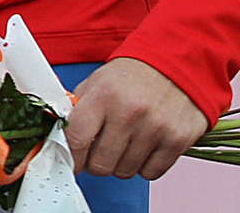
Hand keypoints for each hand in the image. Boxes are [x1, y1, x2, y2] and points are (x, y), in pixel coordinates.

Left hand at [66, 58, 206, 179]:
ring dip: (121, 163)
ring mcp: (155, 128)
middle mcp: (129, 112)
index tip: (72, 159)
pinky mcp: (177, 141)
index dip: (71, 155)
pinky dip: (144, 166)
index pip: (76, 138)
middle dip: (96, 161)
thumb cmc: (132, 77)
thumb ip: (78, 110)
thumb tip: (62, 137)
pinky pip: (150, 174)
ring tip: (125, 143)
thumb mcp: (97, 82)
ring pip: (124, 172)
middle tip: (100, 150)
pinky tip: (144, 147)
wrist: (174, 65)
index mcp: (103, 95)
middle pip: (100, 164)